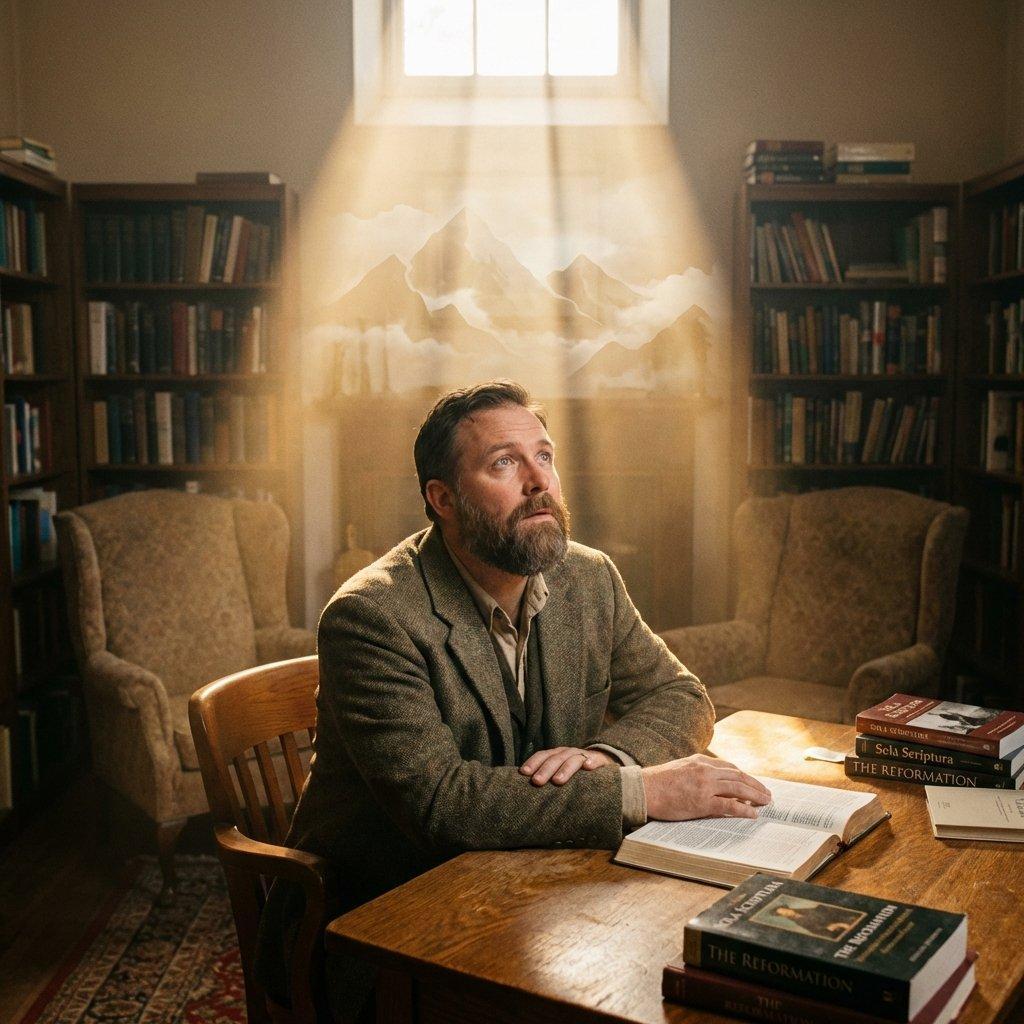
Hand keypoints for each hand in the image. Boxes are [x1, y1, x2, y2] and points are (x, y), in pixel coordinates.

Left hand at [519, 746, 615, 785]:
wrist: (600, 760)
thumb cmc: (574, 771)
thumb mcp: (560, 771)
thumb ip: (547, 778)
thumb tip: (526, 792)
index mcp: (556, 755)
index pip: (542, 755)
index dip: (533, 762)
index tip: (524, 773)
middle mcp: (567, 753)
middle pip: (555, 759)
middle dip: (545, 769)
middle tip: (537, 782)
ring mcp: (583, 755)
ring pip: (573, 759)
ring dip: (565, 769)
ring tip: (558, 781)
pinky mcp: (598, 760)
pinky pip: (595, 759)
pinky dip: (591, 762)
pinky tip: (588, 767)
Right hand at [641, 754, 771, 820]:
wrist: (644, 790)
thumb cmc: (658, 782)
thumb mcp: (680, 768)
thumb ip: (697, 772)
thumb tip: (713, 783)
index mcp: (699, 761)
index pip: (729, 766)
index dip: (743, 775)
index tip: (752, 782)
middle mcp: (705, 770)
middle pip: (738, 776)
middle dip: (755, 785)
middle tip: (766, 793)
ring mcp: (705, 785)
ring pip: (738, 789)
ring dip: (755, 795)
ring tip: (765, 802)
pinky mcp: (702, 802)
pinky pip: (729, 805)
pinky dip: (744, 809)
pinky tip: (752, 814)